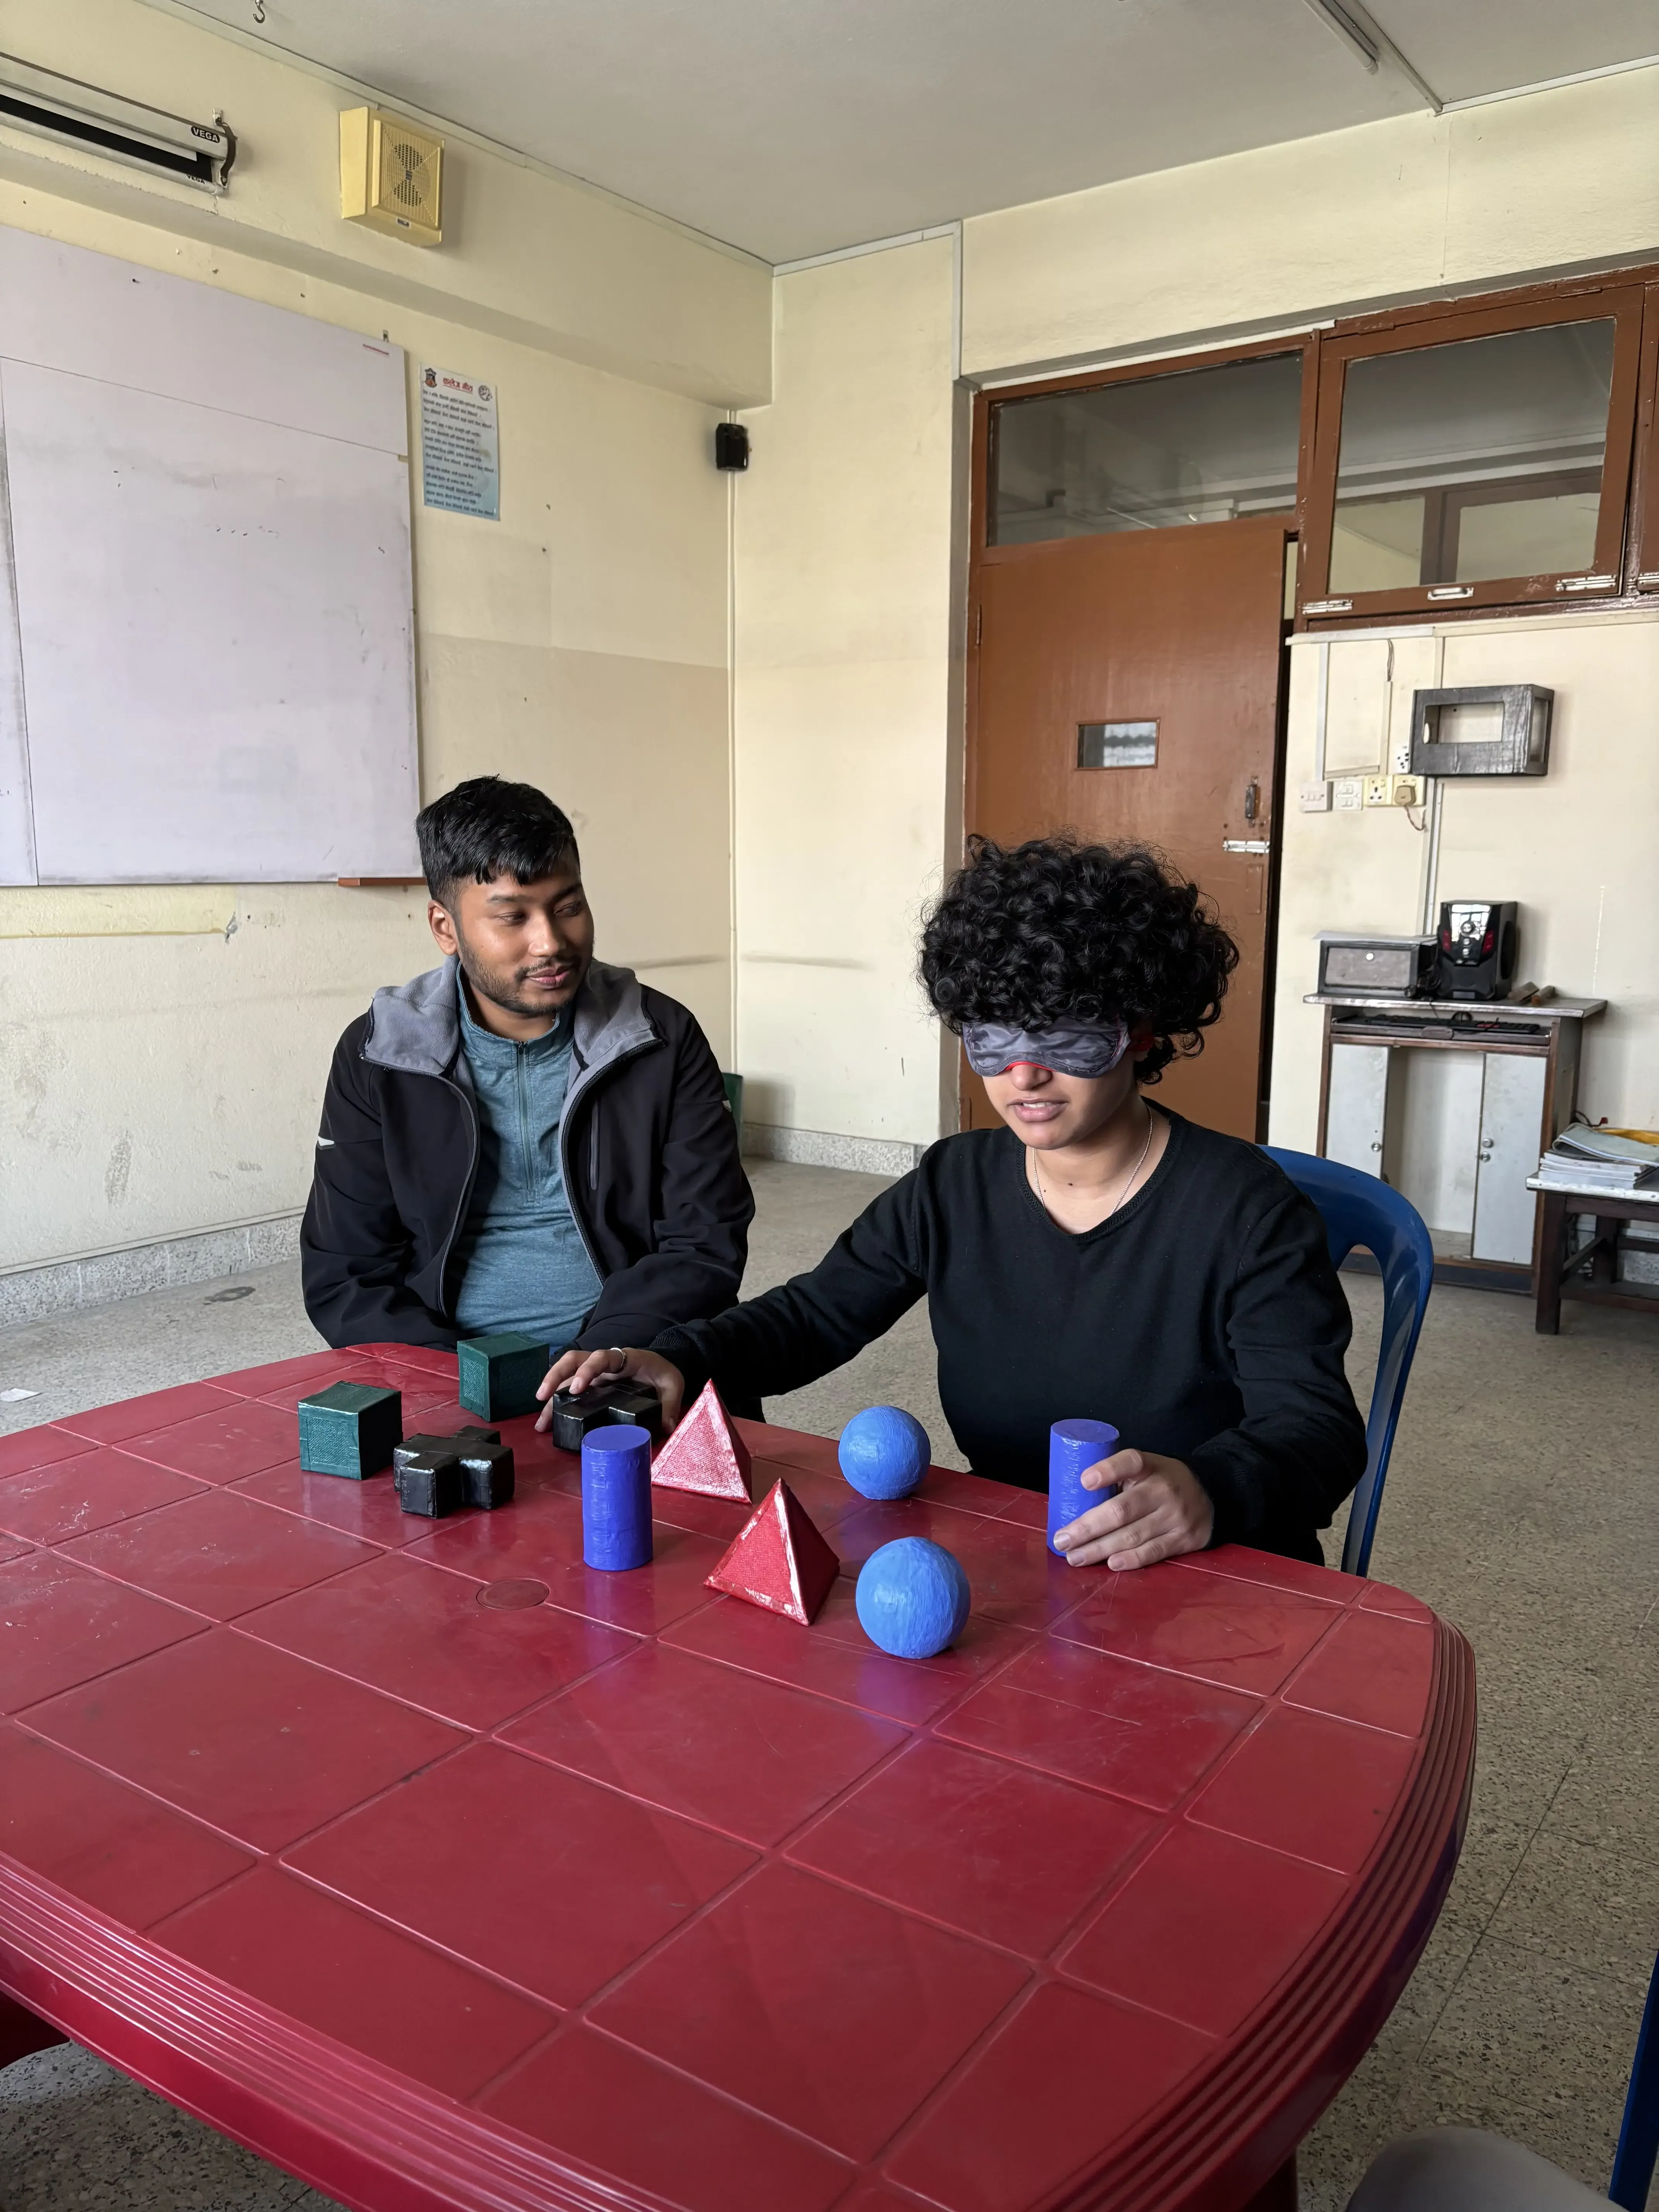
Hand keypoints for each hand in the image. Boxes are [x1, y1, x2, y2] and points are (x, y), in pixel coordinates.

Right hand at [534, 1346, 686, 1432]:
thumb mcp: (673, 1385)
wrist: (662, 1366)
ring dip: (551, 1395)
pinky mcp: (592, 1385)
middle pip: (573, 1361)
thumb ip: (670, 1404)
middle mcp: (604, 1364)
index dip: (587, 1371)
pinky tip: (550, 1421)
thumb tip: (666, 1427)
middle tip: (542, 1397)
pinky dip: (558, 1403)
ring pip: (567, 1376)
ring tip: (541, 1422)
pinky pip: (571, 1389)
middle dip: (555, 1376)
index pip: (601, 1358)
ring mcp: (595, 1374)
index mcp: (623, 1358)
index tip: (577, 1389)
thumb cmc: (663, 1371)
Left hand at [1051, 1449, 1213, 1571]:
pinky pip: (1153, 1551)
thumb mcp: (1145, 1470)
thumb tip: (1073, 1503)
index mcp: (1150, 1466)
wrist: (1211, 1495)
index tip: (1084, 1481)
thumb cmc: (1161, 1482)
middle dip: (1087, 1528)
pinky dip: (1131, 1559)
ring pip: (1132, 1535)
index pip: (1129, 1461)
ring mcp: (1175, 1516)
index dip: (1107, 1470)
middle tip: (1061, 1541)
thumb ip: (1118, 1481)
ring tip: (1075, 1557)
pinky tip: (1110, 1563)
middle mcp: (1164, 1489)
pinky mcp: (1184, 1539)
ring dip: (1099, 1549)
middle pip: (1121, 1510)